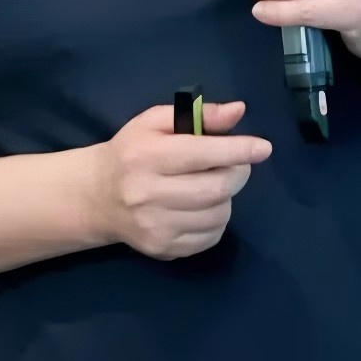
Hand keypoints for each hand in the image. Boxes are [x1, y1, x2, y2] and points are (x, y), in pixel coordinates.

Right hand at [87, 101, 272, 260]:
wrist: (97, 197)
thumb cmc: (132, 151)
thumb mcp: (156, 122)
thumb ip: (199, 115)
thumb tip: (238, 111)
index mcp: (146, 156)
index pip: (201, 154)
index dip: (238, 150)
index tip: (263, 148)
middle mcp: (148, 194)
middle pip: (217, 188)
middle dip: (237, 172)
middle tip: (235, 164)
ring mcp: (155, 227)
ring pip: (219, 214)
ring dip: (226, 197)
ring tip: (211, 184)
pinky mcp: (163, 249)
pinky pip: (211, 237)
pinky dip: (216, 220)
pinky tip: (201, 207)